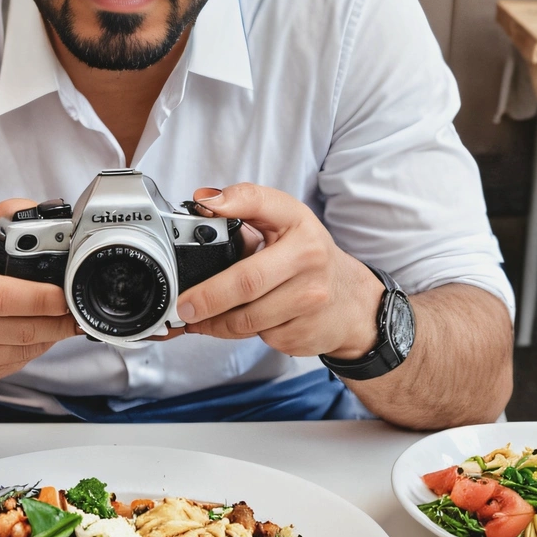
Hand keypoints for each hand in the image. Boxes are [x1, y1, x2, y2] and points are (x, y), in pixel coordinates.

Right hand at [0, 199, 77, 384]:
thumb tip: (32, 209)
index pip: (6, 297)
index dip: (43, 297)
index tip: (66, 290)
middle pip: (26, 327)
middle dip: (60, 317)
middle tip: (76, 303)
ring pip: (30, 346)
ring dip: (55, 331)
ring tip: (65, 315)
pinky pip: (23, 359)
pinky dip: (40, 344)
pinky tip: (41, 329)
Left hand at [176, 183, 384, 358]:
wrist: (352, 302)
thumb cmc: (309, 257)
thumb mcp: (287, 223)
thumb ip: (247, 206)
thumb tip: (203, 201)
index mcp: (300, 225)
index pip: (261, 203)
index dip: (232, 203)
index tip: (203, 207)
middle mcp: (309, 260)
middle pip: (247, 282)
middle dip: (208, 297)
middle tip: (183, 305)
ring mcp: (310, 301)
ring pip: (248, 318)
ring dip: (215, 322)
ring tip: (198, 318)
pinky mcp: (304, 333)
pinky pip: (259, 336)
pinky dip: (238, 332)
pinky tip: (234, 324)